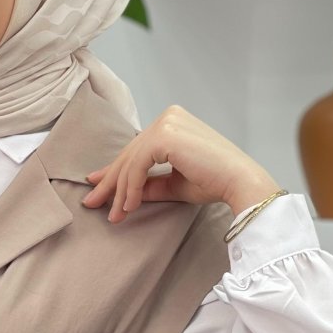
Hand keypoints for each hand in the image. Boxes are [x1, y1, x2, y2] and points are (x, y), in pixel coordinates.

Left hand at [81, 104, 280, 220]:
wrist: (240, 182)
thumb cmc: (215, 182)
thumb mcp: (173, 184)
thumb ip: (149, 185)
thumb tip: (122, 195)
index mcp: (172, 122)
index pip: (137, 148)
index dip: (115, 170)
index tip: (97, 187)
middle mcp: (168, 116)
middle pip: (130, 153)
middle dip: (110, 182)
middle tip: (92, 204)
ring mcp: (166, 123)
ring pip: (131, 161)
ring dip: (120, 191)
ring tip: (115, 215)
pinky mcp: (165, 136)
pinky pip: (138, 166)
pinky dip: (131, 188)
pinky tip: (129, 206)